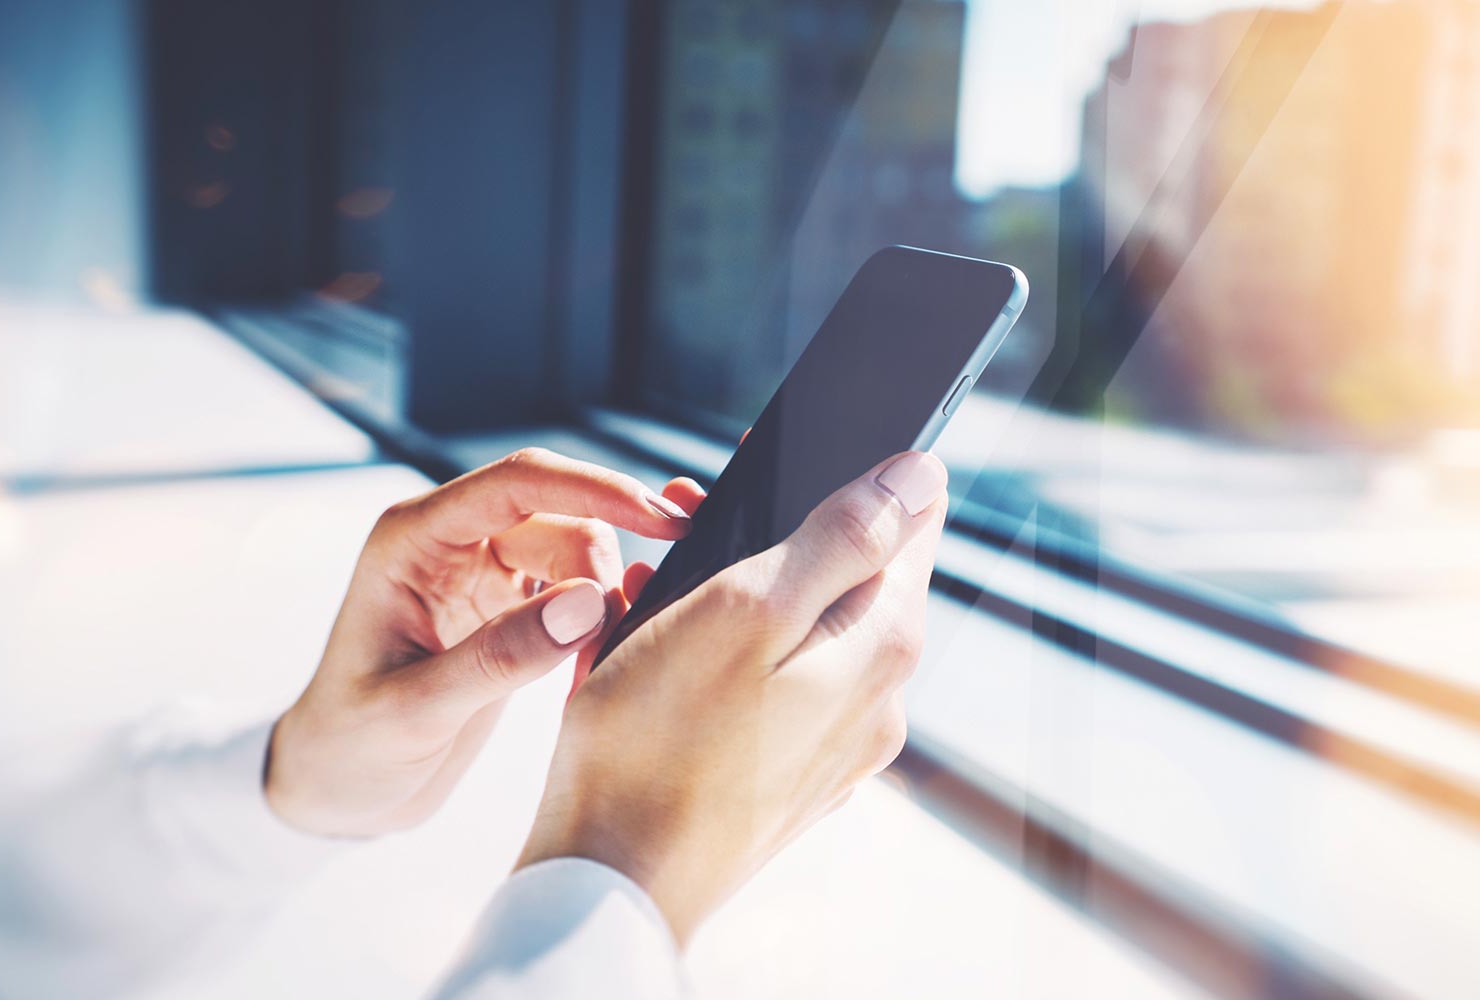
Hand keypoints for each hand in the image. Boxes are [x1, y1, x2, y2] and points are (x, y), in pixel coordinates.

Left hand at [265, 447, 706, 837]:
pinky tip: (588, 672)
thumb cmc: (349, 746)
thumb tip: (591, 600)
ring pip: (578, 554)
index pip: (519, 483)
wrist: (335, 789)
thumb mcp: (417, 711)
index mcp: (413, 539)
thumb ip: (501, 656)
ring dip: (603, 604)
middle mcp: (451, 542)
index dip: (596, 489)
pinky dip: (597, 626)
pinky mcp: (508, 609)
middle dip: (602, 569)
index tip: (662, 521)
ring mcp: (483, 573)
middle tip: (611, 646)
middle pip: (561, 517)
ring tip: (589, 673)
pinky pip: (577, 593)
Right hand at [516, 451, 947, 943]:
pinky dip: (716, 655)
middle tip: (688, 513)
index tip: (790, 455)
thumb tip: (919, 476)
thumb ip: (842, 538)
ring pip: (795, 633)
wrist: (609, 880)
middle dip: (773, 534)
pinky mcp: (781, 778)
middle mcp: (873, 702)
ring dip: (733, 592)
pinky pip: (762, 689)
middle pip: (847, 579)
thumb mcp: (747, 607)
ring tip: (651, 585)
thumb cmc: (662, 741)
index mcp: (880, 648)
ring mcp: (830, 748)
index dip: (860, 475)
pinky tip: (653, 651)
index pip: (913, 528)